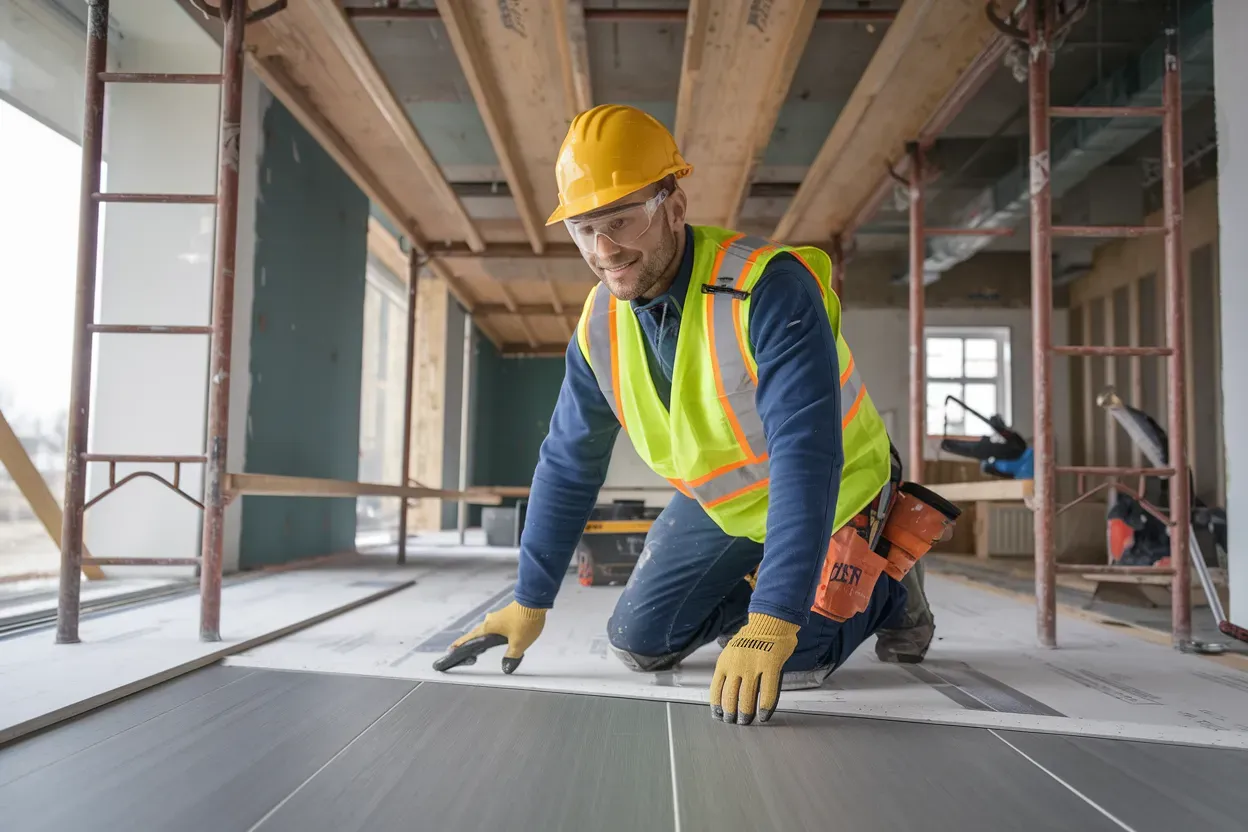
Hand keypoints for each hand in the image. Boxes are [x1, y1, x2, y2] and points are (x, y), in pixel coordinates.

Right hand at [432, 601, 546, 673]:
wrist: (535, 601)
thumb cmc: (524, 623)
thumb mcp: (518, 644)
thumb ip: (511, 656)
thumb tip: (506, 667)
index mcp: (488, 627)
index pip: (471, 637)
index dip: (461, 644)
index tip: (451, 648)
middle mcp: (490, 620)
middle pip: (477, 633)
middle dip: (471, 641)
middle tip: (464, 650)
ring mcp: (498, 616)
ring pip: (487, 629)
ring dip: (482, 637)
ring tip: (479, 646)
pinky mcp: (507, 614)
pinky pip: (496, 626)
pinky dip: (493, 633)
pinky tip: (497, 639)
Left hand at [709, 613, 799, 724]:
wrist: (770, 621)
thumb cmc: (753, 636)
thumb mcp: (732, 649)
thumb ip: (728, 667)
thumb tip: (724, 687)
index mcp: (724, 662)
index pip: (716, 690)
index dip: (717, 706)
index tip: (718, 715)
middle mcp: (736, 666)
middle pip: (730, 697)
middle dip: (730, 713)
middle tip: (733, 721)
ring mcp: (753, 667)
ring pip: (746, 698)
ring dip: (745, 714)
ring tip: (746, 721)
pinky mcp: (770, 667)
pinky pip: (767, 693)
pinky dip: (765, 707)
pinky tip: (764, 715)